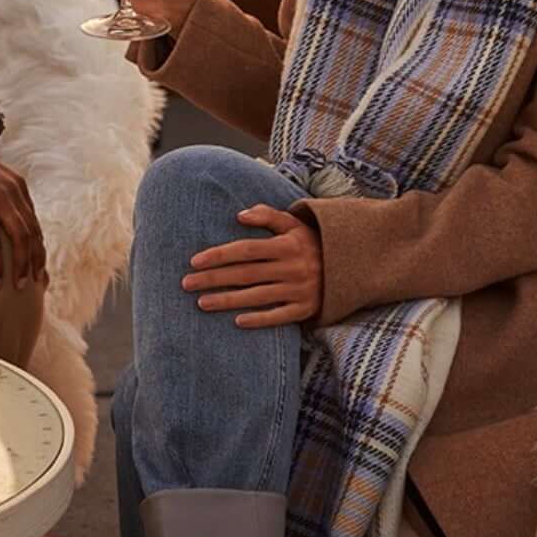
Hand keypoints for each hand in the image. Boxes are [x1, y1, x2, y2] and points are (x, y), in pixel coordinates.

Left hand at [0, 121, 47, 290]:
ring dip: (36, 253)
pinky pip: (32, 215)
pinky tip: (37, 254)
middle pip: (20, 236)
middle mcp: (1, 196)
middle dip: (23, 264)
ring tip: (37, 277)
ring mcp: (14, 189)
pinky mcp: (20, 185)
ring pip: (32, 227)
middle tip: (21, 286)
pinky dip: (37, 236)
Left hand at [181, 204, 321, 326]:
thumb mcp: (293, 223)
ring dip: (227, 301)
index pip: (245, 250)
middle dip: (214, 279)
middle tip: (186, 284)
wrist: (350, 265)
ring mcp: (299, 290)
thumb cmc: (311, 242)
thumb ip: (267, 215)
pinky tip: (237, 321)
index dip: (219, 255)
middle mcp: (292, 268)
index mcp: (286, 245)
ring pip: (257, 297)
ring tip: (201, 303)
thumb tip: (238, 215)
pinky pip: (279, 316)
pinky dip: (259, 320)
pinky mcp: (306, 309)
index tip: (194, 261)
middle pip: (245, 274)